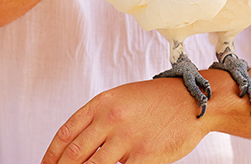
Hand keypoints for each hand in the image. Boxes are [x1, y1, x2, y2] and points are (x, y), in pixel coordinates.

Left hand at [41, 78, 211, 163]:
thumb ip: (101, 117)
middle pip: (73, 155)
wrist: (195, 100)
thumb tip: (79, 143)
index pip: (65, 135)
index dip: (51, 156)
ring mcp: (128, 138)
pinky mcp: (144, 155)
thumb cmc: (162, 99)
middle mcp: (112, 119)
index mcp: (103, 103)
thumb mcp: (125, 97)